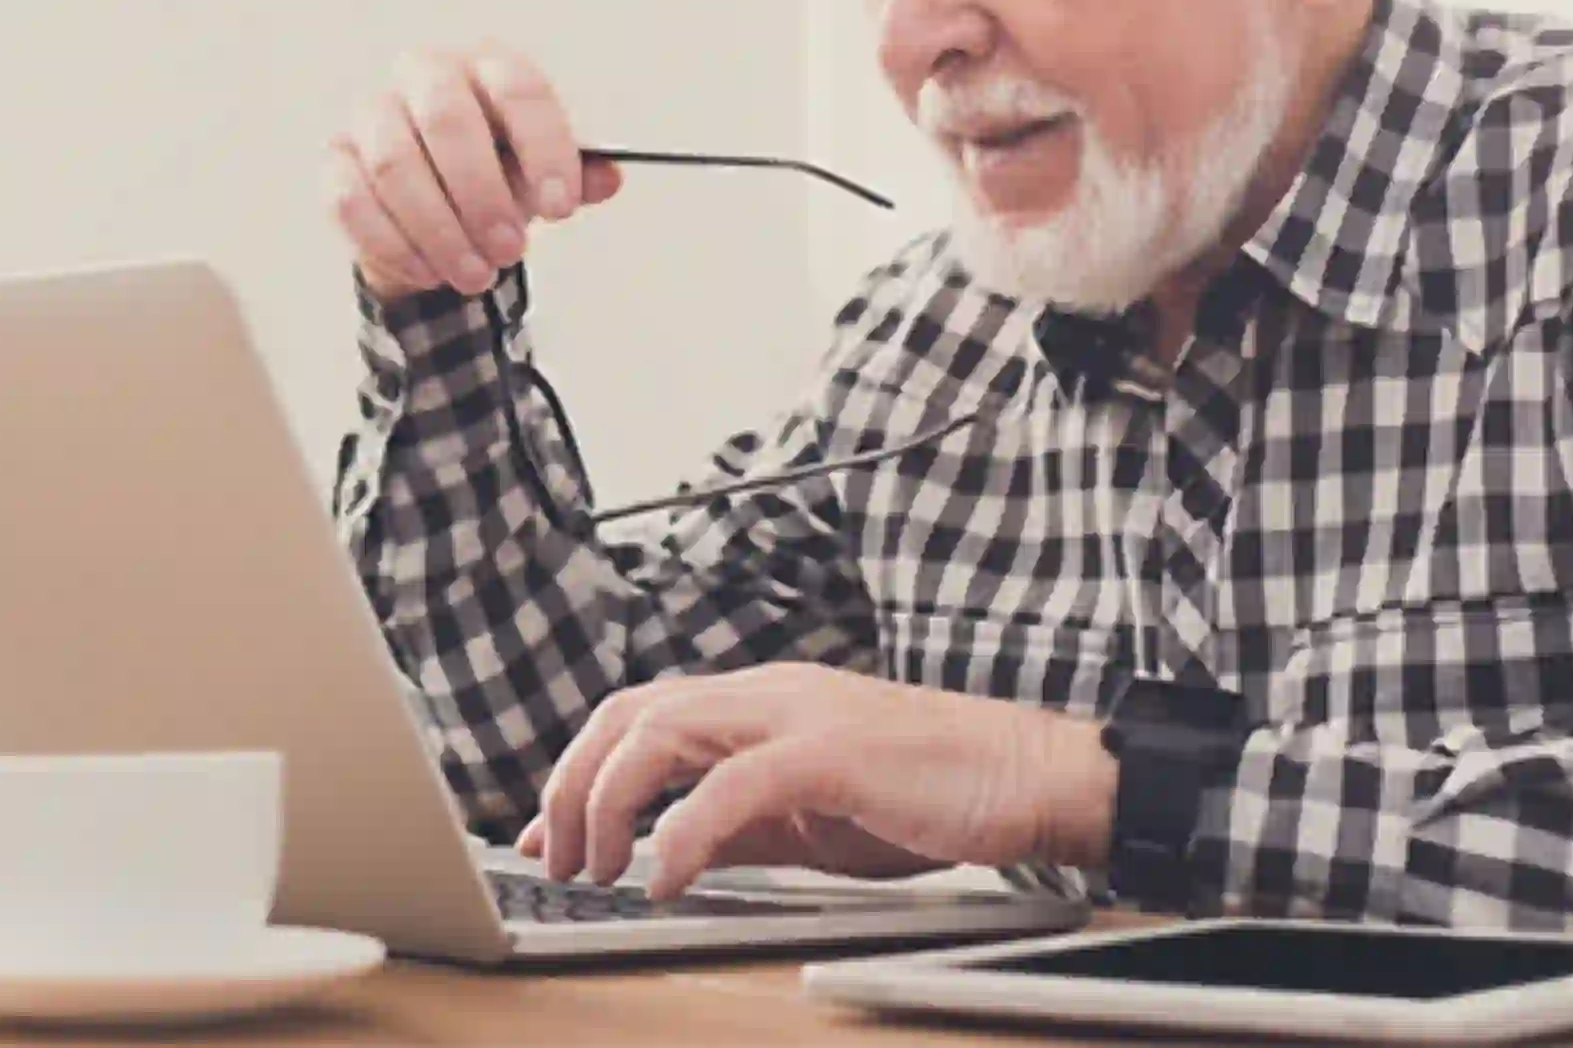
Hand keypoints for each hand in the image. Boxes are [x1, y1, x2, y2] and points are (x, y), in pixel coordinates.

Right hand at [325, 45, 624, 299]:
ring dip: (439, 230)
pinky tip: (429, 273)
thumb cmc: (500, 175)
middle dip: (482, 194)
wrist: (439, 202)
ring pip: (394, 164)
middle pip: (446, 118)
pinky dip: (393, 245)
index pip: (519, 90)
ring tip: (475, 275)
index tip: (562, 211)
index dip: (543, 149)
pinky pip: (352, 201)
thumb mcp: (543, 176)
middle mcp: (425, 74)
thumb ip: (575, 177)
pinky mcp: (336, 159)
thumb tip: (608, 178)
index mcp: (488, 66)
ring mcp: (373, 113)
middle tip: (511, 250)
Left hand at [512, 664, 1118, 899]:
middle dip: (573, 784)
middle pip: (629, 713)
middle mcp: (766, 693)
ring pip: (661, 730)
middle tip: (556, 858)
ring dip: (610, 802)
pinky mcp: (832, 752)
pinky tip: (664, 878)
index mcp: (758, 703)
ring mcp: (797, 714)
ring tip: (597, 867)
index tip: (545, 836)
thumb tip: (668, 850)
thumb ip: (738, 824)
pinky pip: (731, 786)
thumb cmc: (932, 793)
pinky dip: (683, 832)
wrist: (1028, 777)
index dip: (579, 773)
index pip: (639, 717)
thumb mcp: (813, 816)